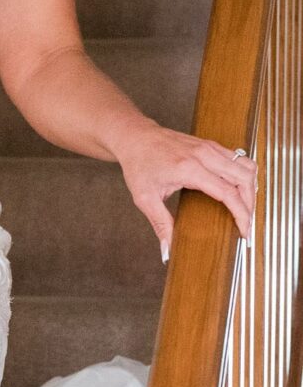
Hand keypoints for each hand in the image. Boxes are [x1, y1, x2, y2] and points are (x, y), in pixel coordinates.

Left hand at [113, 119, 258, 261]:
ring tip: (245, 209)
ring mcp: (210, 147)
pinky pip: (239, 159)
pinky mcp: (211, 145)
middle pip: (244, 179)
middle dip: (251, 204)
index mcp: (189, 168)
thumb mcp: (144, 198)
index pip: (227, 193)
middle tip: (246, 224)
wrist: (135, 137)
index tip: (244, 232)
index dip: (241, 214)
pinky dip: (244, 176)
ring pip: (247, 166)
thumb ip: (160, 224)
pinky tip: (238, 191)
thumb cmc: (139, 164)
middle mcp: (204, 155)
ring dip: (251, 189)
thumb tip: (167, 249)